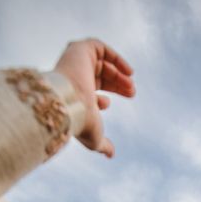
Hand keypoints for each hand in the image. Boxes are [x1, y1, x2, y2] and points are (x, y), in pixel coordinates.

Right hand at [53, 38, 134, 157]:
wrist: (68, 103)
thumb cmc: (79, 121)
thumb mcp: (94, 137)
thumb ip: (102, 145)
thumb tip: (110, 154)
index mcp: (74, 95)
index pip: (90, 93)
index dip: (105, 100)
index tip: (109, 105)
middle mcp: (73, 78)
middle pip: (99, 77)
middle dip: (118, 85)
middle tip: (132, 93)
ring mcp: (75, 63)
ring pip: (102, 63)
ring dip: (119, 74)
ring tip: (132, 87)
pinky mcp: (79, 49)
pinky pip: (99, 47)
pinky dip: (116, 57)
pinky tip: (130, 72)